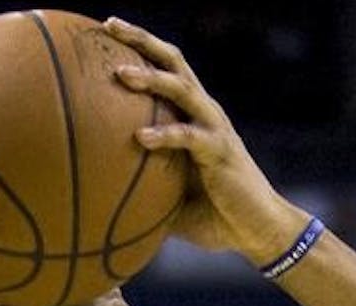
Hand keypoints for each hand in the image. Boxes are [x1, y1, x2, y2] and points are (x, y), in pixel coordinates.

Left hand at [103, 18, 309, 264]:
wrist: (257, 230)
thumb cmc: (213, 215)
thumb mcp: (168, 196)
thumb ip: (140, 184)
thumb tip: (97, 195)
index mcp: (193, 114)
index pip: (167, 68)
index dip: (140, 46)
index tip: (105, 29)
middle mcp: (205, 112)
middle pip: (174, 62)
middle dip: (142, 40)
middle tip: (110, 26)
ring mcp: (215, 129)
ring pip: (183, 89)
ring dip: (152, 78)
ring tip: (120, 74)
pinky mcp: (221, 151)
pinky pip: (190, 137)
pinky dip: (166, 135)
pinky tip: (140, 138)